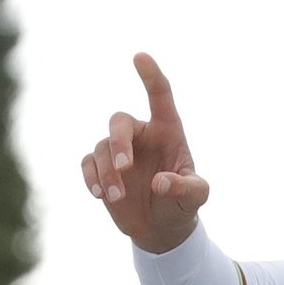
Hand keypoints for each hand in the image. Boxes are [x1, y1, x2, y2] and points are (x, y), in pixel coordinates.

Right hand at [81, 53, 208, 252]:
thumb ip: (185, 188)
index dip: (150, 76)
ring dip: (107, 173)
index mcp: (168, 131)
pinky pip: (87, 164)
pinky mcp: (100, 168)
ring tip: (117, 198)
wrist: (161, 228)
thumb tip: (159, 182)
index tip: (139, 56)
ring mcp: (118, 151)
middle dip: (118, 143)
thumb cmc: (183, 204)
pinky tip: (100, 195)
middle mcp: (141, 135)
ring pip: (101, 148)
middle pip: (119, 122)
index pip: (160, 96)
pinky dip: (91, 178)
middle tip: (124, 168)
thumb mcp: (195, 197)